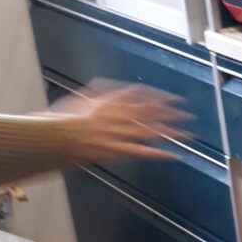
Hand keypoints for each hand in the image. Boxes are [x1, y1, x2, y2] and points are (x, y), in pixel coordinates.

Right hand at [52, 78, 192, 162]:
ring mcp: (117, 133)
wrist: (52, 137)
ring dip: (171, 133)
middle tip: (188, 115)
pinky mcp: (116, 150)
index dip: (159, 97)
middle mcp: (117, 115)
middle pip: (150, 112)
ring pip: (150, 131)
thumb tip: (104, 86)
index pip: (140, 95)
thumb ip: (96, 94)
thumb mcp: (77, 100)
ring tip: (189, 135)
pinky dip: (158, 154)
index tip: (172, 99)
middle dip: (171, 113)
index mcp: (108, 101)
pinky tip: (173, 155)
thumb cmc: (59, 121)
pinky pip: (141, 151)